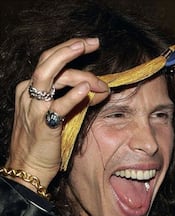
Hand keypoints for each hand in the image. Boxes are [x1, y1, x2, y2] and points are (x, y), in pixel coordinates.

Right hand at [6, 38, 108, 190]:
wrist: (28, 168)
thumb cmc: (44, 142)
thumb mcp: (58, 115)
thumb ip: (76, 99)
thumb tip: (101, 89)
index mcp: (30, 89)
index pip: (50, 61)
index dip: (70, 50)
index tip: (89, 44)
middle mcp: (28, 94)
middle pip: (49, 61)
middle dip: (72, 48)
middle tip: (93, 42)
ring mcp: (34, 108)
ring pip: (52, 76)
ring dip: (81, 74)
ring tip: (102, 81)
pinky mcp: (44, 125)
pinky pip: (59, 106)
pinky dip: (73, 95)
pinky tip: (88, 89)